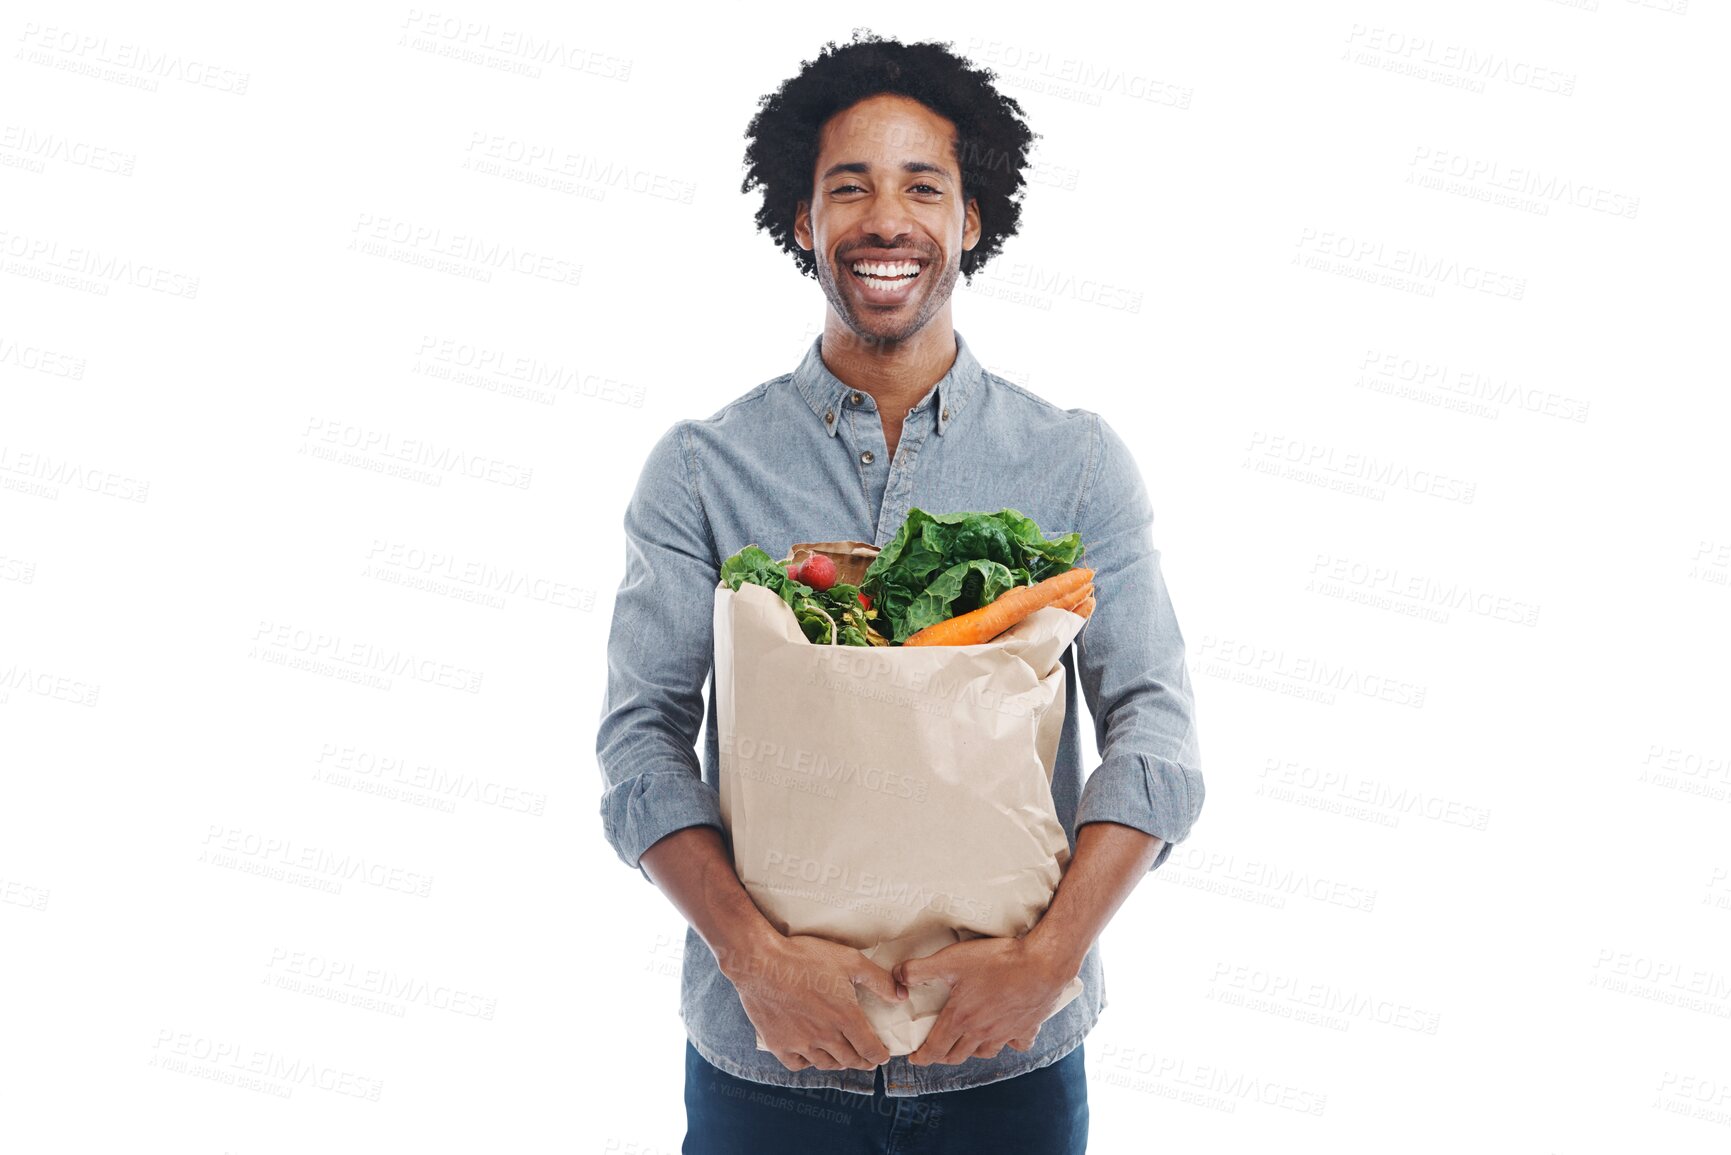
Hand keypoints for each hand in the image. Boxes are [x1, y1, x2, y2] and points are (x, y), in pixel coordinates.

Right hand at [725, 932, 907, 1071]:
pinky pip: (798, 1064)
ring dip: (838, 1063)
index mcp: (845, 1018)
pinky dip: (808, 1062)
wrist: (761, 962)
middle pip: (850, 1060)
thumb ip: (878, 980)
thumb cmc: (805, 957)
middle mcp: (825, 1036)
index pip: (870, 1049)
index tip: (882, 1056)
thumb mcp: (849, 960)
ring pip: (826, 1064)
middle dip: (863, 1062)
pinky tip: (810, 1055)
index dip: (880, 1056)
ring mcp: (801, 1043)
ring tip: (842, 1058)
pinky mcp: (779, 1044)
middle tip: (867, 1060)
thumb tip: (901, 996)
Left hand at [893, 936, 1075, 1065]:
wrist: (1042, 963)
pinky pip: (1016, 1045)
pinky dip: (1009, 1044)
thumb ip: (920, 969)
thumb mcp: (952, 959)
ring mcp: (1005, 1033)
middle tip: (936, 1050)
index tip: (914, 1059)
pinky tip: (1007, 1035)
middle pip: (957, 1055)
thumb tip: (896, 976)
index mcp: (960, 1019)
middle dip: (943, 1056)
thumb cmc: (997, 961)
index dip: (921, 1057)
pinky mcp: (1026, 1028)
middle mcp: (981, 1033)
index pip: (934, 1048)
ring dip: (972, 1051)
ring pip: (984, 1053)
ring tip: (967, 1043)